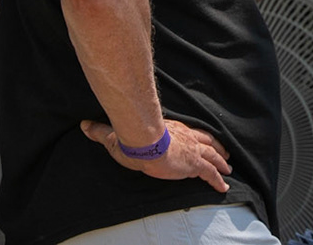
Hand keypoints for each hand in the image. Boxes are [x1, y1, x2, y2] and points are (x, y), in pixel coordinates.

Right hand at [81, 118, 230, 186]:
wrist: (144, 143)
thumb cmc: (132, 138)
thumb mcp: (115, 135)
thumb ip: (101, 131)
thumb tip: (84, 125)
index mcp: (172, 130)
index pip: (189, 132)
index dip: (198, 137)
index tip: (204, 140)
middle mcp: (186, 138)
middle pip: (207, 142)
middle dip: (216, 149)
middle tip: (225, 155)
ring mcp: (191, 151)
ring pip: (212, 156)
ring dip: (221, 163)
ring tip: (228, 169)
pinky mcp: (193, 165)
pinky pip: (210, 174)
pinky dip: (218, 180)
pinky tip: (224, 187)